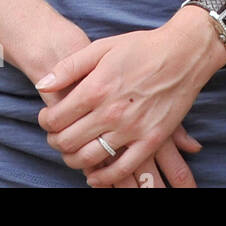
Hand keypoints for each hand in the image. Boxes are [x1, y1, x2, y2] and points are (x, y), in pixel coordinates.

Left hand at [35, 11, 225, 187]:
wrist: (183, 53)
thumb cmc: (142, 47)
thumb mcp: (103, 47)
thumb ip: (69, 67)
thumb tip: (42, 84)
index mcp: (97, 88)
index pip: (56, 118)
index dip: (45, 121)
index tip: (48, 118)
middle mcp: (111, 112)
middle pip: (68, 141)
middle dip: (55, 141)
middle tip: (57, 135)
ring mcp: (132, 129)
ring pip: (89, 159)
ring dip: (73, 160)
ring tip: (72, 151)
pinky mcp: (151, 140)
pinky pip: (121, 169)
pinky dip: (103, 178)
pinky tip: (94, 174)